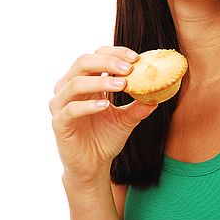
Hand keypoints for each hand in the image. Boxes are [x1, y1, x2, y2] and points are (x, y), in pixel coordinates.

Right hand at [49, 46, 157, 186]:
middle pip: (83, 62)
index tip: (136, 58)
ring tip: (122, 85)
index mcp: (87, 81)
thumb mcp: (127, 119)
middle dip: (108, 62)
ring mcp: (62, 105)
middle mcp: (70, 88)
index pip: (97, 55)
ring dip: (101, 81)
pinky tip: (105, 105)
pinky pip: (71, 109)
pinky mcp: (59, 123)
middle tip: (129, 68)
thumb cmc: (106, 138)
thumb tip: (160, 93)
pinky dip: (88, 105)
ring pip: (75, 83)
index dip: (115, 53)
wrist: (93, 166)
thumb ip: (140, 105)